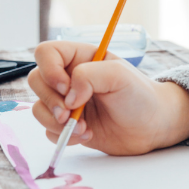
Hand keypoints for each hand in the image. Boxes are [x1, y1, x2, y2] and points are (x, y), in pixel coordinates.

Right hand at [27, 40, 188, 155]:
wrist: (152, 127)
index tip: (66, 87)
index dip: (49, 69)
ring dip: (56, 122)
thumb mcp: (119, 75)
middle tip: (70, 114)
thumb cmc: (140, 95)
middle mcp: (69, 78)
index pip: (46, 53)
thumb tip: (68, 96)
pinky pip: (48, 130)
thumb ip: (89, 76)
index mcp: (80, 58)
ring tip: (84, 128)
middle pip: (37, 81)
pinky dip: (63, 136)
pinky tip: (87, 135)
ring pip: (39, 108)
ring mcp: (67, 103)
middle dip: (50, 101)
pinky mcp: (68, 125)